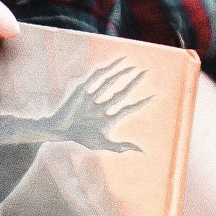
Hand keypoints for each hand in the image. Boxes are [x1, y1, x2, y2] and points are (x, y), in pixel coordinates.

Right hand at [8, 62, 148, 155]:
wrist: (60, 130)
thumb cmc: (80, 138)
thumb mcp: (102, 143)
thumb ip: (120, 147)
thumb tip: (141, 151)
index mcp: (108, 119)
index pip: (128, 109)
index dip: (141, 103)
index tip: (155, 96)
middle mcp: (102, 107)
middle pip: (122, 93)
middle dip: (133, 83)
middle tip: (145, 73)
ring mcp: (94, 98)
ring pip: (111, 84)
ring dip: (121, 74)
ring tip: (133, 66)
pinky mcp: (84, 90)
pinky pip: (97, 78)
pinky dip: (107, 70)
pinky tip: (115, 64)